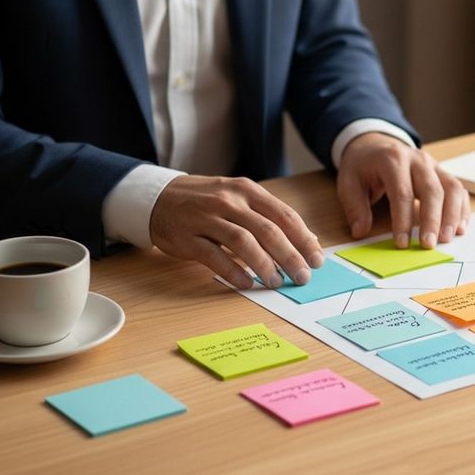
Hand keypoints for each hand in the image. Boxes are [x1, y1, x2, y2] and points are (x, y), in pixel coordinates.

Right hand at [150, 175, 324, 289]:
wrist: (157, 198)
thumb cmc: (206, 201)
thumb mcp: (238, 198)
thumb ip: (268, 216)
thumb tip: (305, 241)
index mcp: (247, 191)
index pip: (284, 215)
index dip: (304, 239)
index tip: (317, 259)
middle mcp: (229, 201)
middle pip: (268, 230)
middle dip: (290, 256)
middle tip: (302, 276)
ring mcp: (207, 218)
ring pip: (243, 242)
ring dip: (264, 265)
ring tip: (276, 282)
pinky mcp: (188, 236)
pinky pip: (214, 256)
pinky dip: (233, 271)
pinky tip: (245, 283)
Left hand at [336, 132, 469, 248]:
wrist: (375, 144)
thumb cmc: (363, 166)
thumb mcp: (348, 182)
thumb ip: (355, 206)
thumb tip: (361, 231)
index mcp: (393, 160)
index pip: (402, 193)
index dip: (403, 220)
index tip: (402, 243)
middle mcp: (418, 160)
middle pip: (432, 190)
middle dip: (432, 220)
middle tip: (429, 245)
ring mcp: (433, 165)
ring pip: (452, 188)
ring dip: (452, 215)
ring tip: (447, 239)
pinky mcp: (442, 173)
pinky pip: (458, 190)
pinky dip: (462, 209)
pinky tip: (460, 228)